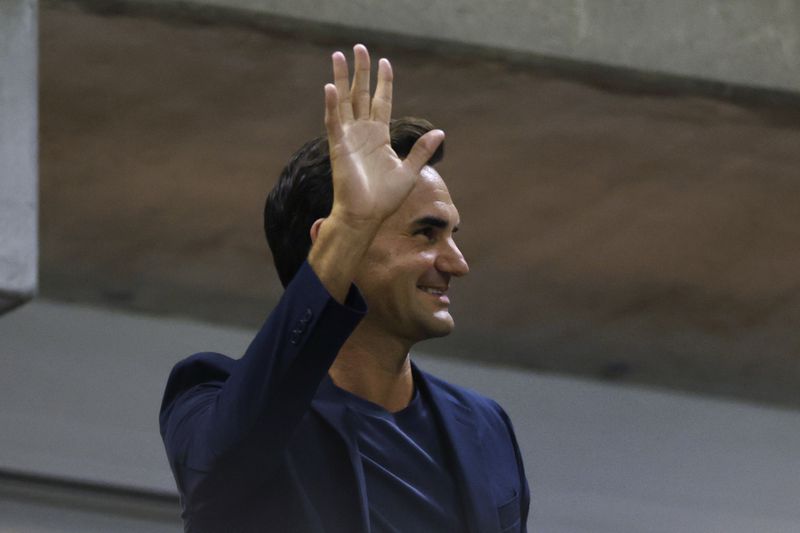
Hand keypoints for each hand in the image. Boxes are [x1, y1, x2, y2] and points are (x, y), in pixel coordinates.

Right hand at [324, 44, 443, 227]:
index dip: (383, 82)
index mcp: (380, 136)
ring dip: (341, 79)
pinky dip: (331, 105)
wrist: (366, 216)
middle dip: (361, 71)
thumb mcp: (410, 171)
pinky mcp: (338, 147)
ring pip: (344, 101)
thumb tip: (440, 133)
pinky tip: (330, 87)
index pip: (381, 101)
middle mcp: (363, 132)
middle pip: (361, 94)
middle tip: (359, 47)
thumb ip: (421, 150)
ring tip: (339, 55)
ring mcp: (349, 138)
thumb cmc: (385, 198)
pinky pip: (334, 122)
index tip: (385, 62)